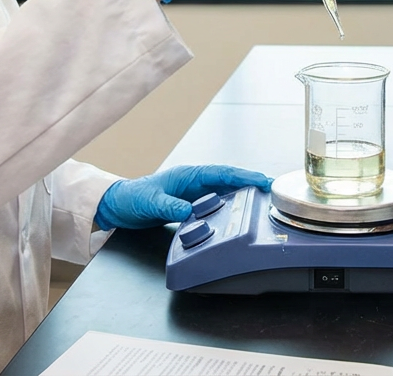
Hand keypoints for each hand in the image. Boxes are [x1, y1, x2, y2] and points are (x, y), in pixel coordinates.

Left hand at [94, 165, 271, 230]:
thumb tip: (189, 212)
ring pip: (226, 195)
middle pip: (230, 182)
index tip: (263, 180)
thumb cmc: (132, 198)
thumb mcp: (150, 202)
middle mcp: (195, 183)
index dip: (245, 176)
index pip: (223, 173)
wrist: (118, 207)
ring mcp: (194, 196)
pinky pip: (216, 208)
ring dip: (244, 199)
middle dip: (252, 185)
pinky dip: (230, 212)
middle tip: (275, 193)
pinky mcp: (191, 208)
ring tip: (264, 206)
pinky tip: (240, 219)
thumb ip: (170, 206)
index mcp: (188, 175)